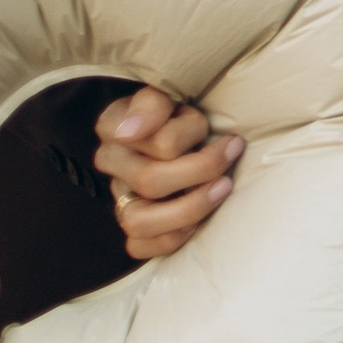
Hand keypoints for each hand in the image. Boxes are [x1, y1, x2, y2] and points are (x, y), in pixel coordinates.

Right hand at [95, 86, 245, 263]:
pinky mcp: (133, 227)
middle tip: (231, 154)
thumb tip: (129, 132)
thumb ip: (151, 104)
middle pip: (150, 181)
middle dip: (200, 169)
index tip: (214, 128)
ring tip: (223, 188)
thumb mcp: (169, 95)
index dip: (185, 136)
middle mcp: (111, 165)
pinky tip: (198, 222)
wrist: (181, 133)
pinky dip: (172, 237)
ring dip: (189, 208)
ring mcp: (119, 197)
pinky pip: (141, 247)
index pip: (149, 139)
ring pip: (139, 222)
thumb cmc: (177, 113)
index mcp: (114, 128)